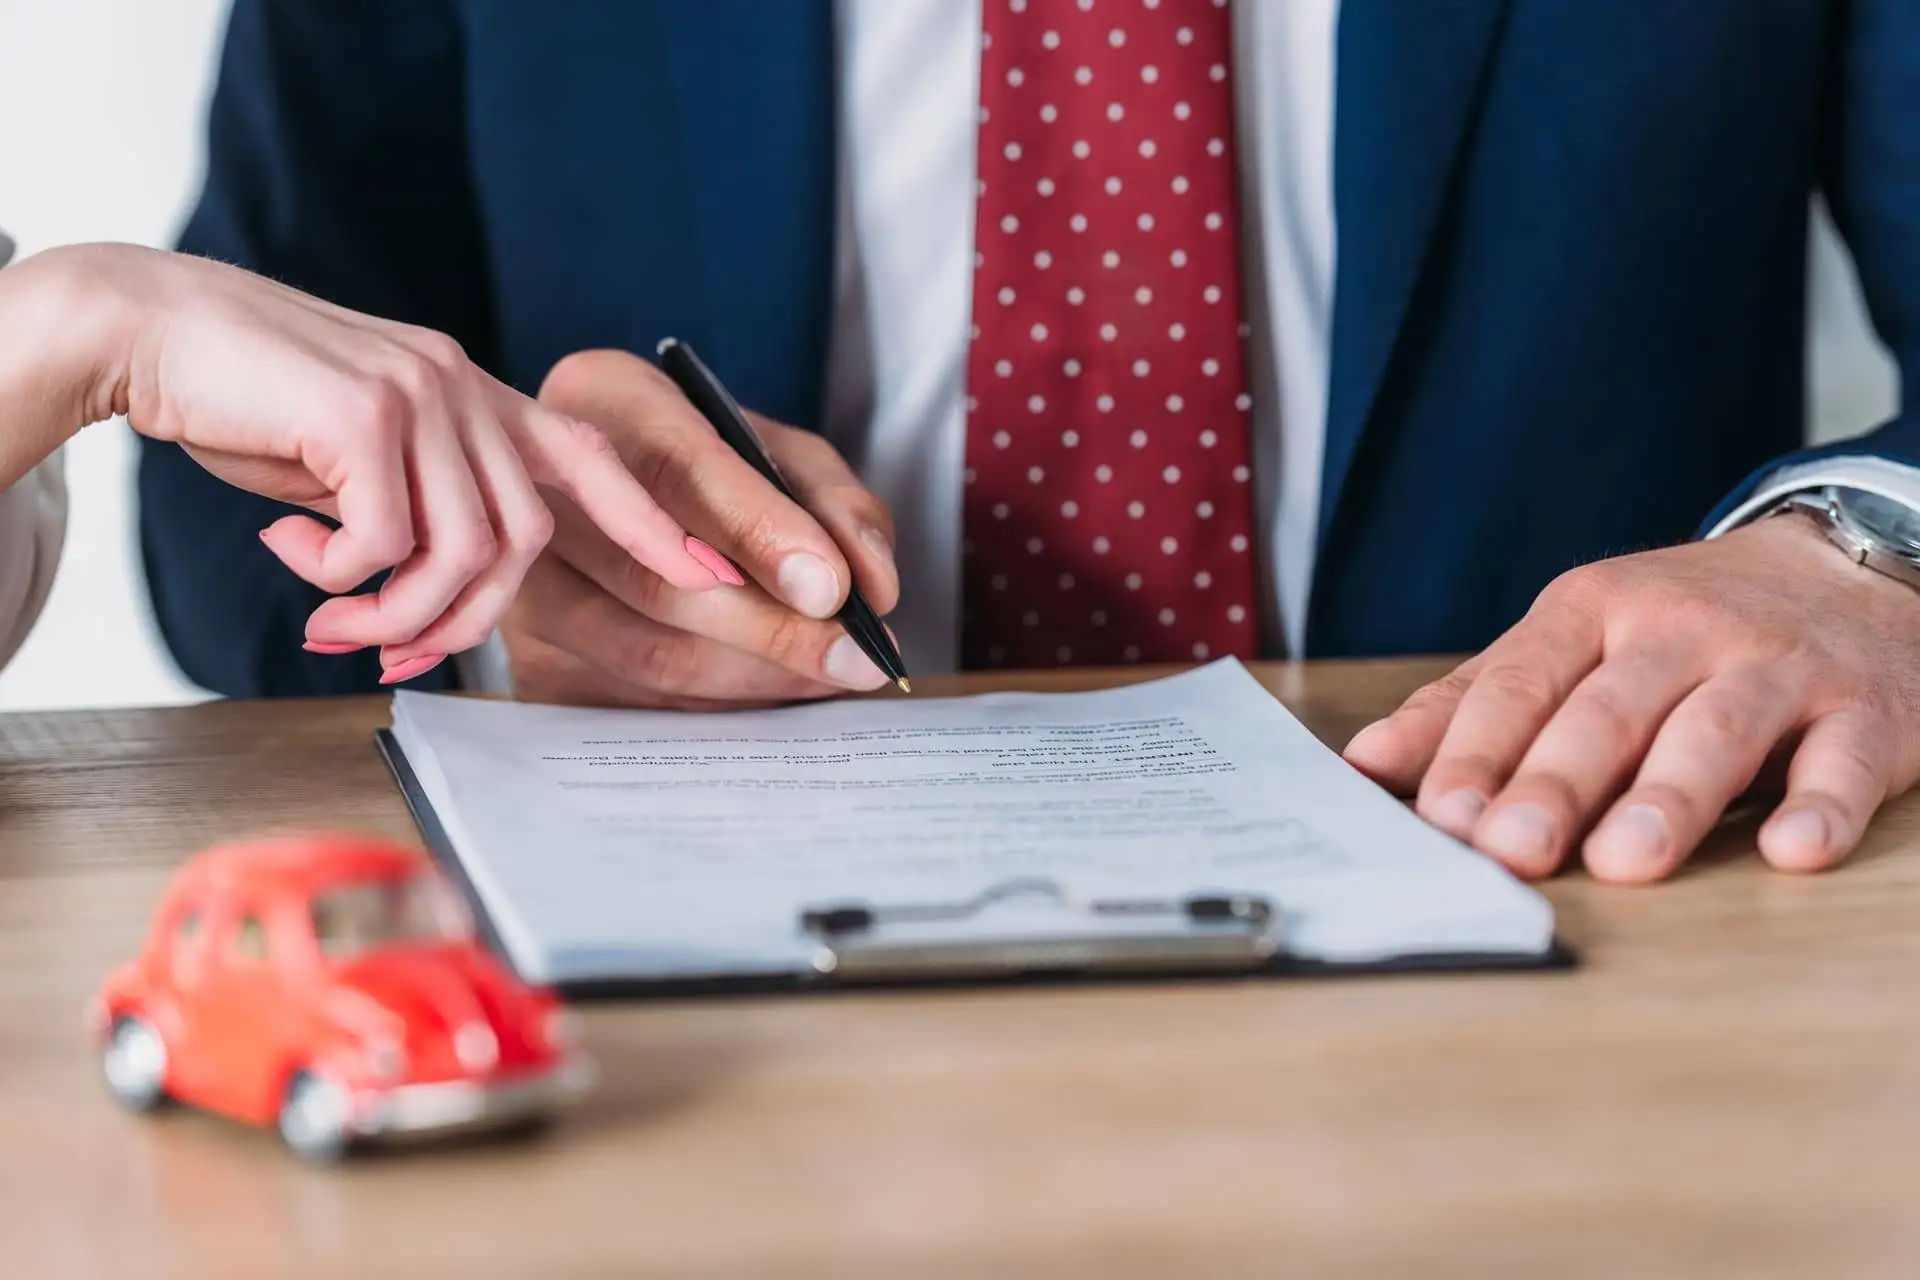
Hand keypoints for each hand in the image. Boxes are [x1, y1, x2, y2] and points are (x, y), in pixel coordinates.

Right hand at [61, 245, 724, 682]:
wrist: (147, 329)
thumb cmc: (248, 401)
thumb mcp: (356, 459)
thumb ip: (415, 508)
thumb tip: (429, 603)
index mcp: (474, 394)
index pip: (591, 457)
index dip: (652, 523)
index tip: (709, 576)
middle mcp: (463, 385)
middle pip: (523, 542)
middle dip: (464, 624)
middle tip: (392, 655)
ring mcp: (422, 392)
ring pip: (462, 553)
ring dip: (396, 616)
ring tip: (330, 623)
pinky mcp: (366, 413)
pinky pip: (384, 544)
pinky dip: (338, 578)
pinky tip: (283, 552)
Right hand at [501, 348, 900, 709]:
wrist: (615, 496)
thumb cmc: (710, 467)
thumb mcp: (781, 453)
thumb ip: (835, 505)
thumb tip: (871, 590)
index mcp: (606, 400)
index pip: (676, 468)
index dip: (758, 531)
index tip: (832, 588)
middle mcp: (543, 487)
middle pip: (656, 579)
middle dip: (773, 629)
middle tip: (857, 656)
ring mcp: (523, 581)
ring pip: (646, 653)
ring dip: (756, 676)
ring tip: (828, 673)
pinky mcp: (531, 659)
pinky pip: (635, 703)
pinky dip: (720, 704)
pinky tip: (772, 689)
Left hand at [1343, 514, 1919, 881]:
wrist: (1849, 567)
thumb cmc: (1679, 627)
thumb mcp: (1570, 640)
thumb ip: (1471, 703)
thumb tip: (1366, 762)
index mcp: (1591, 610)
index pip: (1521, 683)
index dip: (1480, 750)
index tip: (1443, 814)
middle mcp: (1679, 631)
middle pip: (1607, 711)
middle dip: (1556, 781)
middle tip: (1515, 847)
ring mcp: (1775, 668)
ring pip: (1715, 731)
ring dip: (1670, 797)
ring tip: (1628, 860)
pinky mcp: (1865, 711)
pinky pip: (1844, 759)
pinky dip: (1822, 804)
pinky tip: (1792, 850)